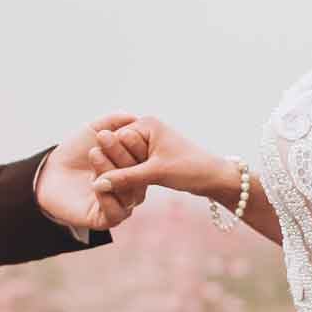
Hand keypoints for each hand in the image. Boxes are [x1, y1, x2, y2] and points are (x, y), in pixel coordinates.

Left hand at [36, 114, 152, 232]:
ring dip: (111, 172)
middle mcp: (131, 187)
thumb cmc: (75, 151)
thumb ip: (114, 122)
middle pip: (137, 176)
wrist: (49, 172)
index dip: (135, 145)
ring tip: (94, 155)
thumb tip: (134, 118)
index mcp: (133, 168)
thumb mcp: (94, 131)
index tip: (123, 132)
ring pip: (127, 194)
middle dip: (121, 155)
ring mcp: (120, 204)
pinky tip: (96, 184)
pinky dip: (109, 199)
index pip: (143, 159)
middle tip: (103, 139)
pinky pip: (117, 213)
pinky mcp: (105, 219)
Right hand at [86, 116, 227, 206]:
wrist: (214, 178)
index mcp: (146, 123)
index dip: (114, 158)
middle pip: (117, 150)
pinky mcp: (150, 157)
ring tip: (128, 185)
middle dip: (119, 166)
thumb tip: (97, 185)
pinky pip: (131, 167)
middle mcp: (145, 129)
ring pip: (123, 160)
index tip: (114, 172)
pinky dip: (131, 177)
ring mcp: (147, 143)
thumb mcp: (155, 174)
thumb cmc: (190, 169)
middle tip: (124, 179)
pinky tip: (129, 188)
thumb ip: (124, 178)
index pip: (114, 139)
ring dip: (125, 174)